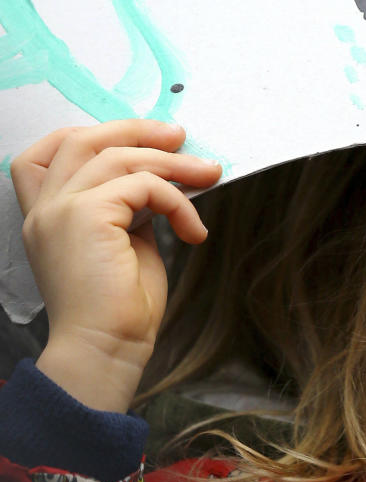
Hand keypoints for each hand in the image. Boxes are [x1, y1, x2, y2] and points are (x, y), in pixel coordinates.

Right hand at [11, 121, 220, 411]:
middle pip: (80, 139)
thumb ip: (128, 211)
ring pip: (119, 158)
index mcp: (46, 218)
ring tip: (209, 175)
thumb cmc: (119, 313)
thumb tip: (160, 184)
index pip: (41, 156)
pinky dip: (177, 201)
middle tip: (180, 137)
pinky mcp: (87, 216)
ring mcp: (61, 211)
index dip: (86, 135)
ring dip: (172, 164)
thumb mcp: (123, 247)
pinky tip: (193, 230)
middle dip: (134, 130)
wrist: (107, 351)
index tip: (136, 139)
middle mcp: (45, 210)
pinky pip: (143, 186)